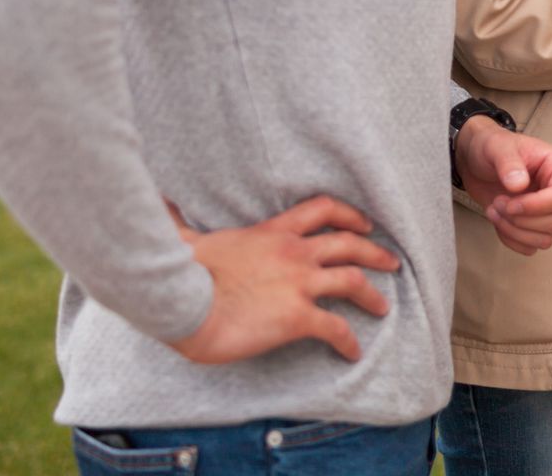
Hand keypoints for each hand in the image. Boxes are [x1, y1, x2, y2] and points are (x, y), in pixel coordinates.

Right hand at [166, 194, 399, 363]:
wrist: (181, 303)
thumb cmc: (181, 273)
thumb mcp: (188, 238)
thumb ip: (180, 220)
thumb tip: (159, 200)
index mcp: (274, 232)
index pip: (322, 209)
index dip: (350, 214)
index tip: (365, 224)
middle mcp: (294, 252)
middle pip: (349, 243)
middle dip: (375, 252)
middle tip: (392, 262)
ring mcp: (299, 283)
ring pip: (353, 280)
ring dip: (373, 294)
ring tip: (383, 306)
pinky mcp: (298, 316)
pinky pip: (335, 328)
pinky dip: (348, 340)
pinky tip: (352, 351)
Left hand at [456, 116, 551, 255]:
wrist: (476, 160)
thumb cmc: (490, 147)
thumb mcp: (496, 147)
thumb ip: (508, 163)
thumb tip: (519, 185)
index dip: (538, 206)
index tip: (510, 204)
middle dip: (521, 220)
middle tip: (497, 203)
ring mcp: (550, 210)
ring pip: (545, 238)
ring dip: (514, 231)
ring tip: (494, 210)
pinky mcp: (536, 225)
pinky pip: (531, 247)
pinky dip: (511, 240)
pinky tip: (498, 221)